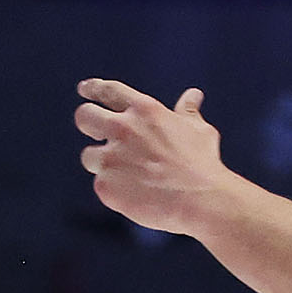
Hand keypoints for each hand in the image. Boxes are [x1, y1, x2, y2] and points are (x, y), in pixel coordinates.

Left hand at [76, 80, 230, 236]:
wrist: (205, 203)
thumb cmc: (206, 167)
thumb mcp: (200, 132)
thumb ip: (187, 112)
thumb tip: (194, 95)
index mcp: (144, 110)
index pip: (108, 91)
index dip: (93, 89)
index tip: (84, 91)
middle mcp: (123, 129)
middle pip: (85, 116)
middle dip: (90, 125)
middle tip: (99, 137)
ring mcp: (111, 158)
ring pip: (91, 157)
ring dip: (106, 166)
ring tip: (134, 180)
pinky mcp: (106, 185)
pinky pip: (102, 186)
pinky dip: (118, 193)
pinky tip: (140, 199)